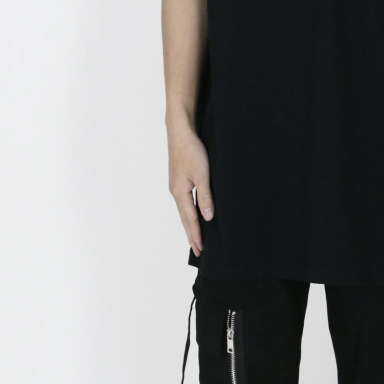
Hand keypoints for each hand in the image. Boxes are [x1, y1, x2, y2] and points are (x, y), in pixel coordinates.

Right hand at [166, 116, 213, 258]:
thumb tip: (208, 217)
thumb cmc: (191, 151)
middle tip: (198, 251)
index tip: (200, 250)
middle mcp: (176, 192)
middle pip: (184, 218)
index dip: (196, 235)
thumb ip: (205, 196)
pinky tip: (194, 214)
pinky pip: (185, 202)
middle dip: (191, 235)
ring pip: (184, 210)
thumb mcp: (202, 175)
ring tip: (195, 238)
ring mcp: (177, 186)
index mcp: (180, 193)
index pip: (189, 220)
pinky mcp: (180, 179)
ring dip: (190, 225)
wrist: (180, 132)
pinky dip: (189, 212)